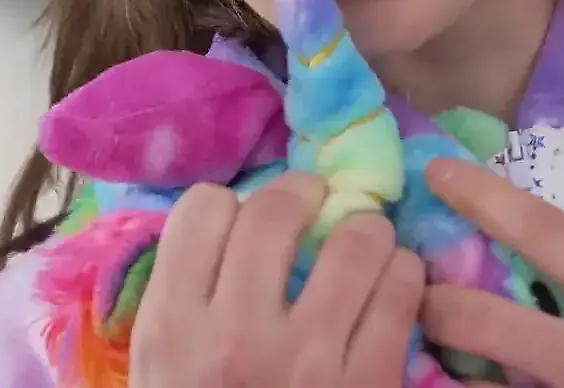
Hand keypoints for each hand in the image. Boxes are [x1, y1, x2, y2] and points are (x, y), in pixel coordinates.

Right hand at [129, 171, 424, 386]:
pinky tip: (394, 285)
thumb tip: (227, 223)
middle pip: (276, 210)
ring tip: (365, 241)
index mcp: (173, 325)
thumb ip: (180, 298)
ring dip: (365, 231)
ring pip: (356, 242)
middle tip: (315, 202)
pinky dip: (404, 277)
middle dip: (303, 194)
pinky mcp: (370, 383)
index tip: (245, 221)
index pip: (203, 209)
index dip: (230, 204)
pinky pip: (402, 296)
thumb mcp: (159, 369)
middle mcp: (237, 332)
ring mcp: (309, 359)